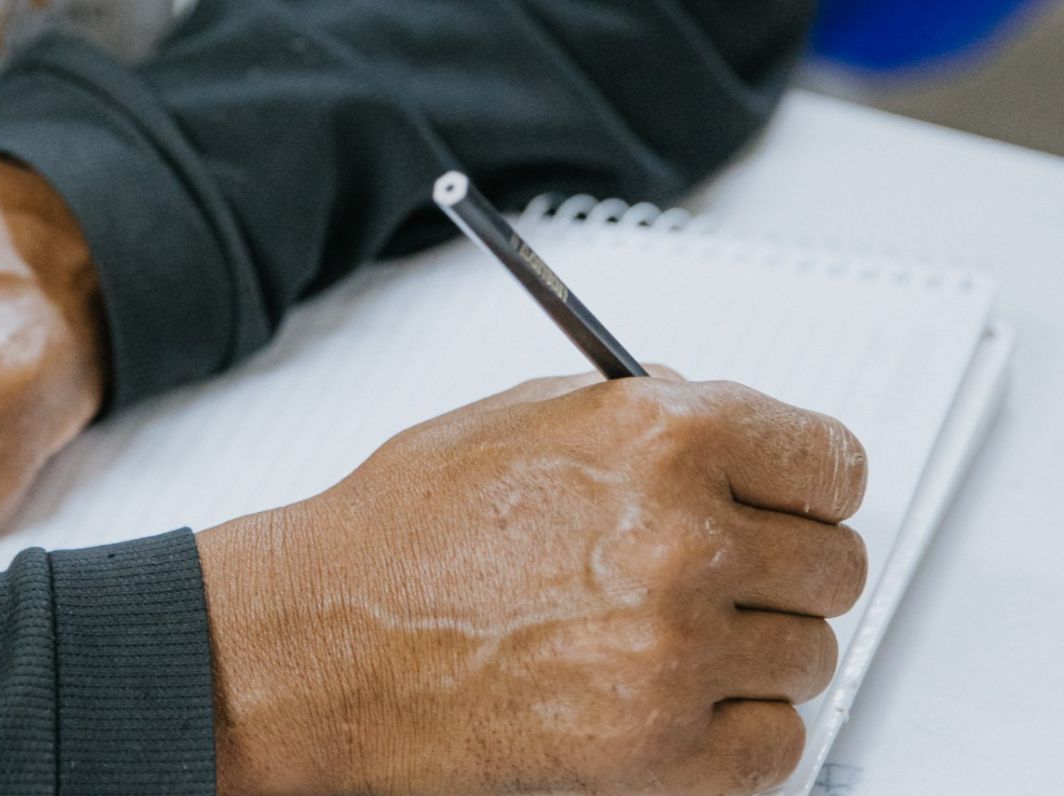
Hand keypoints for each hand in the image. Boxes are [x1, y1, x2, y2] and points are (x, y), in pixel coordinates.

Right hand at [198, 372, 868, 795]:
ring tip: (672, 634)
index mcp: (662, 438)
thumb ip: (642, 411)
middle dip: (786, 564)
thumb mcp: (524, 418)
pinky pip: (779, 744)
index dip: (813, 481)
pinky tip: (676, 694)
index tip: (799, 499)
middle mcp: (685, 540)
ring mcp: (677, 652)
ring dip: (757, 647)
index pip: (833, 462)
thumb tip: (717, 420)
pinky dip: (740, 727)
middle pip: (835, 564)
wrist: (326, 642)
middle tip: (726, 570)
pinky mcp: (659, 750)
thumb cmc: (404, 531)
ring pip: (811, 655)